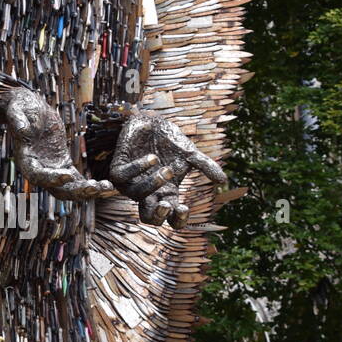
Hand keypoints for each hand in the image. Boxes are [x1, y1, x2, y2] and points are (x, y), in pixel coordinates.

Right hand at [3, 88, 113, 201]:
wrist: (28, 108)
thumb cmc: (21, 107)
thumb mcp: (17, 109)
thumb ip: (18, 119)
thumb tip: (21, 129)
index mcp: (26, 159)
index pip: (37, 175)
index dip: (52, 178)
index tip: (68, 175)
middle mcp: (39, 169)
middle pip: (56, 189)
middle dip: (75, 191)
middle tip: (94, 189)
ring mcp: (52, 169)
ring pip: (69, 188)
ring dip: (88, 191)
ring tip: (108, 189)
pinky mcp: (63, 164)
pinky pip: (77, 179)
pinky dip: (90, 185)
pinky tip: (107, 185)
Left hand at [109, 107, 225, 227]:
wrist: (152, 121)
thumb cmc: (170, 141)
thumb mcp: (191, 154)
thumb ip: (206, 166)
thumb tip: (222, 180)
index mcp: (167, 193)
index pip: (171, 218)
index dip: (178, 220)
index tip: (185, 208)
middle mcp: (149, 192)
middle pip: (149, 218)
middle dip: (158, 214)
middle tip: (167, 202)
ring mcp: (132, 182)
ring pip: (136, 196)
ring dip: (152, 184)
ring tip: (166, 169)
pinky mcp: (119, 170)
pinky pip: (122, 177)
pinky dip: (138, 169)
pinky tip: (151, 158)